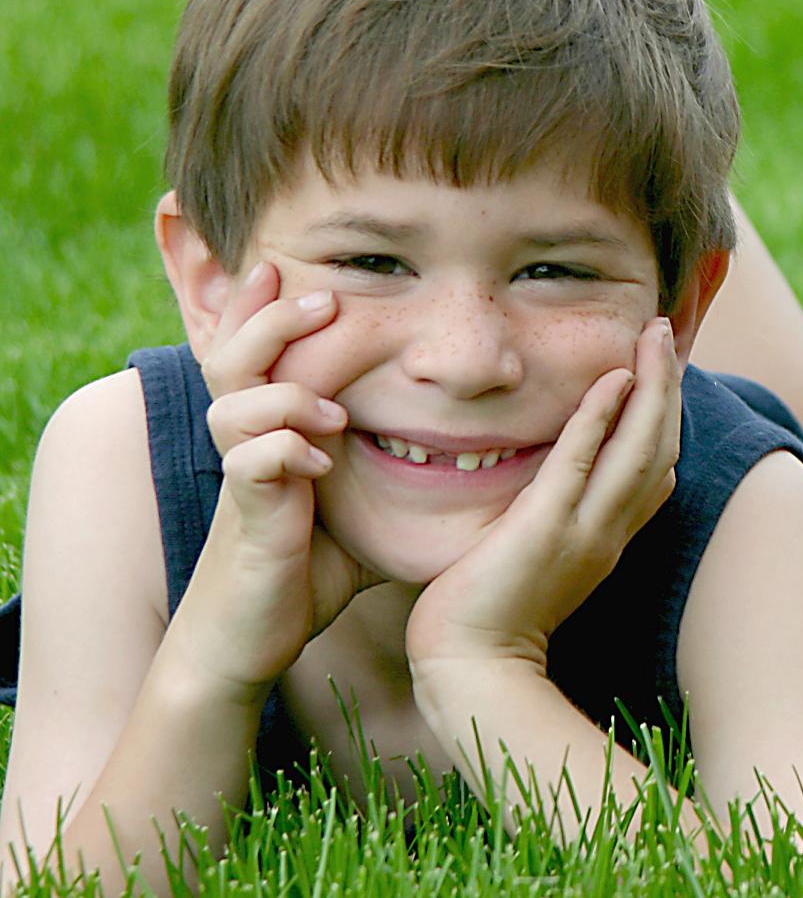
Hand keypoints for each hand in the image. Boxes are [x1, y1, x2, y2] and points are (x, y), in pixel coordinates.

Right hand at [167, 262, 379, 699]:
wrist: (251, 637)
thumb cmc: (310, 566)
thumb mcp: (359, 503)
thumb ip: (391, 466)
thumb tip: (468, 445)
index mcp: (271, 428)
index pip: (258, 351)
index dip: (265, 307)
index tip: (291, 265)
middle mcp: (248, 444)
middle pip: (232, 357)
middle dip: (269, 321)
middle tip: (324, 298)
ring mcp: (244, 480)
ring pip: (232, 406)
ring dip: (284, 394)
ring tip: (335, 411)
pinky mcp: (247, 521)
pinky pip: (249, 467)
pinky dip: (281, 454)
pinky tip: (317, 462)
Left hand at [404, 317, 681, 684]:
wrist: (468, 669)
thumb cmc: (487, 620)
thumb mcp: (534, 562)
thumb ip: (550, 521)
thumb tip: (547, 490)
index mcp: (608, 539)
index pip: (657, 470)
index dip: (666, 417)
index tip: (661, 371)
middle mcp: (610, 532)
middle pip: (661, 447)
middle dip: (668, 385)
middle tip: (663, 331)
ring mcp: (584, 531)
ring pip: (640, 447)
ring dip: (653, 385)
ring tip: (653, 334)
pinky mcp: (546, 528)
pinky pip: (583, 461)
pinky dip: (603, 416)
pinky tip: (614, 377)